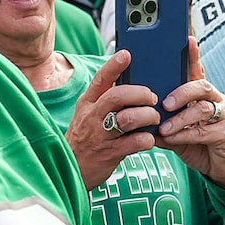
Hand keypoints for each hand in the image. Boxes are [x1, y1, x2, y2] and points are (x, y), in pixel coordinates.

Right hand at [67, 49, 159, 187]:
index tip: (127, 54)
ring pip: (129, 118)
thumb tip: (132, 84)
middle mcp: (93, 117)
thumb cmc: (86, 138)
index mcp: (87, 103)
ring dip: (148, 116)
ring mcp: (101, 136)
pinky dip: (147, 139)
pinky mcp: (111, 154)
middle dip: (140, 93)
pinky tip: (149, 139)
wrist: (70, 170)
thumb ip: (105, 100)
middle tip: (152, 97)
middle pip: (117, 96)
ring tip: (154, 118)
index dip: (114, 66)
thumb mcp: (88, 115)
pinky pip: (136, 142)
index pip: (100, 80)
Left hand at [157, 38, 224, 188]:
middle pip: (201, 86)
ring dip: (180, 119)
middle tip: (165, 103)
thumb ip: (161, 120)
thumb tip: (138, 113)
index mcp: (202, 95)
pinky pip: (204, 131)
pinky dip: (186, 135)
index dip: (193, 56)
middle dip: (182, 92)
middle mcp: (215, 100)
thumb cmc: (197, 143)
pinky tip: (172, 139)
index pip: (196, 71)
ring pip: (203, 109)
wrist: (220, 167)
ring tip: (164, 128)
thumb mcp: (175, 130)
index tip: (187, 40)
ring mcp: (223, 116)